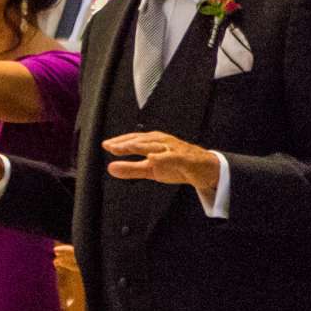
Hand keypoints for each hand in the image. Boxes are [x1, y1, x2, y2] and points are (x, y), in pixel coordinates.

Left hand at [102, 131, 221, 200]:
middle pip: (141, 140)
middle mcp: (162, 142)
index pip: (133, 140)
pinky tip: (152, 158)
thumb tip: (110, 168)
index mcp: (153, 142)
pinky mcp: (184, 158)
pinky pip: (173, 156)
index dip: (119, 142)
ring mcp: (174, 148)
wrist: (204, 170)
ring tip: (125, 148)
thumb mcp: (150, 169)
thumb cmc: (177, 165)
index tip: (105, 145)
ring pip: (155, 145)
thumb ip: (131, 168)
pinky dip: (162, 156)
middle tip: (110, 146)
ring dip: (139, 146)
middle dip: (125, 143)